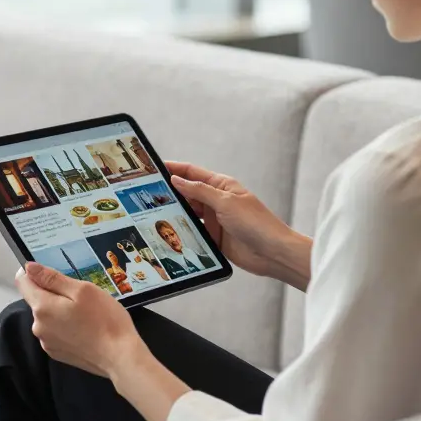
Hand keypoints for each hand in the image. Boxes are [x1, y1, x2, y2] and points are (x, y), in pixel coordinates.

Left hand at [16, 262, 143, 377]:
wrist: (119, 356)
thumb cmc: (104, 320)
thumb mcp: (82, 290)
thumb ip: (52, 278)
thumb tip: (29, 268)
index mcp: (42, 307)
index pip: (23, 282)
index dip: (34, 273)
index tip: (53, 274)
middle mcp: (38, 326)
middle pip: (37, 300)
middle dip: (54, 294)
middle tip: (81, 296)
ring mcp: (47, 342)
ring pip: (48, 316)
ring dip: (60, 311)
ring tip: (86, 314)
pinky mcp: (56, 353)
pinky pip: (55, 332)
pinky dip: (65, 326)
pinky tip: (85, 328)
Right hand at [166, 161, 311, 288]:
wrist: (273, 253)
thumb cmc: (257, 223)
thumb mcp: (226, 202)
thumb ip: (199, 191)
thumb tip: (177, 180)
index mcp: (221, 185)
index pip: (191, 172)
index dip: (173, 168)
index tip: (153, 167)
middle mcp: (216, 201)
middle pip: (187, 193)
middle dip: (169, 192)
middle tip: (146, 192)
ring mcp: (214, 220)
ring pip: (188, 213)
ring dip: (174, 213)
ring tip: (152, 212)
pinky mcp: (214, 238)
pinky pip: (193, 232)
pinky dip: (182, 231)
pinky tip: (169, 232)